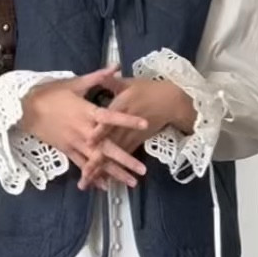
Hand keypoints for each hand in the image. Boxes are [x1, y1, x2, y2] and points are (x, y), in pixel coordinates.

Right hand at [20, 67, 148, 187]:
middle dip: (125, 160)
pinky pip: (81, 165)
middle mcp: (82, 131)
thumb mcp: (74, 82)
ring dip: (114, 172)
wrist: (24, 108)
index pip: (110, 117)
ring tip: (131, 182)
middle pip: (107, 148)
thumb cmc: (50, 93)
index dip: (127, 120)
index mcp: (86, 112)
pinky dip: (93, 176)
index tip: (144, 124)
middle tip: (142, 170)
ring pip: (96, 161)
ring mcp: (74, 143)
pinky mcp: (66, 150)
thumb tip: (116, 66)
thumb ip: (98, 77)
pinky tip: (105, 186)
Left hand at [77, 77, 194, 190]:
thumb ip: (111, 81)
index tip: (89, 141)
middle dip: (97, 159)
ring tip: (89, 181)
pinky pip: (124, 157)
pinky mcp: (136, 141)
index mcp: (123, 106)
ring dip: (103, 169)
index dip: (100, 131)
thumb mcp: (129, 83)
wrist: (172, 102)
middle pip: (110, 143)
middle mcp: (126, 124)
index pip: (110, 119)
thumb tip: (96, 76)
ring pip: (115, 154)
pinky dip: (115, 169)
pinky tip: (104, 181)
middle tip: (85, 172)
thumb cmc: (148, 89)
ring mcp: (132, 135)